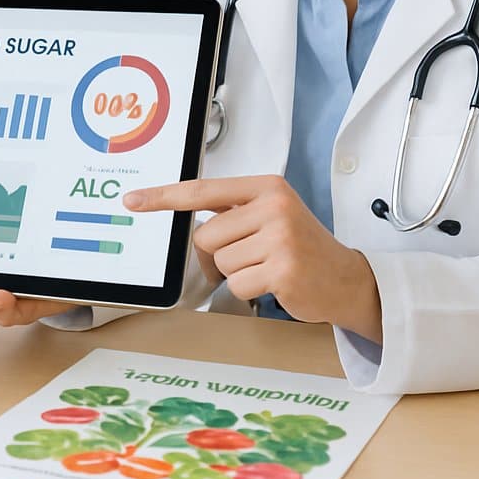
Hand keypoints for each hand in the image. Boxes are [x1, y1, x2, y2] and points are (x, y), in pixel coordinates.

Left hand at [124, 176, 382, 340]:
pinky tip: (274, 283)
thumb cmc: (301, 247)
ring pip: (220, 263)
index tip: (132, 200)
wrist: (346, 279)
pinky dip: (249, 291)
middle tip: (250, 257)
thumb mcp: (271, 215)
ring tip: (267, 268)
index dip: (163, 197)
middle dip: (219, 255)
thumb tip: (184, 219)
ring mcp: (280, 238)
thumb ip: (232, 211)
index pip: (203, 190)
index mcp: (267, 187)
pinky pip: (237, 285)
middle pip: (206, 237)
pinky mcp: (282, 270)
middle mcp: (274, 207)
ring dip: (237, 273)